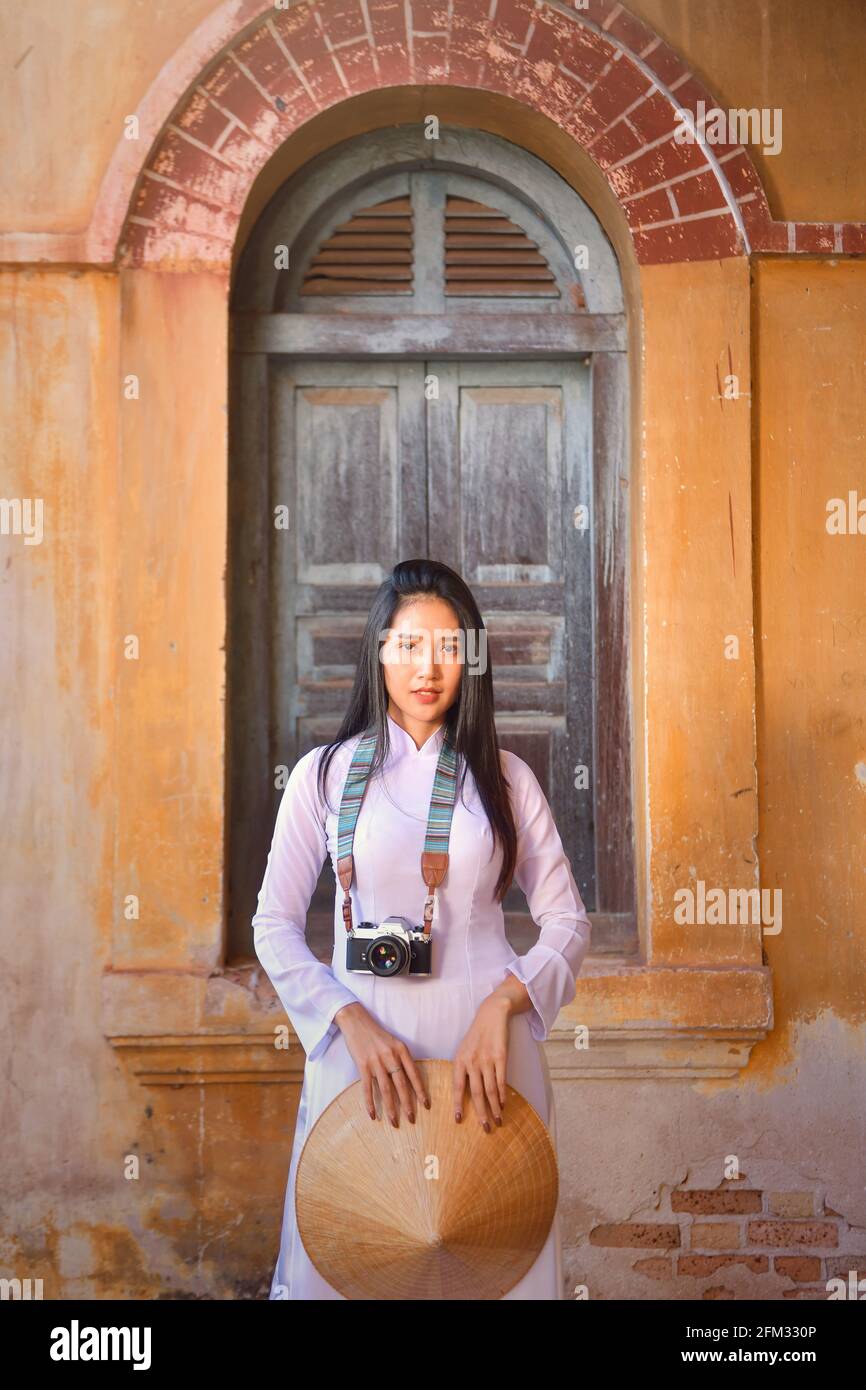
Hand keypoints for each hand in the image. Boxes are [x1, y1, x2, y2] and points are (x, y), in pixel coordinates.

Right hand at [334, 1002, 429, 1127]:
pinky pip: (368, 1088)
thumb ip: (401, 1058)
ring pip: (386, 1089)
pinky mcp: (362, 1065)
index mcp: (402, 1050)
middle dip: (407, 1104)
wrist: (356, 1021)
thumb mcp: (394, 1043)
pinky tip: (373, 1115)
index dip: (421, 1091)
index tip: (426, 1105)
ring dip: (391, 1108)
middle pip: (402, 1085)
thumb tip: (410, 1080)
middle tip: (412, 1119)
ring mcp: (376, 1061)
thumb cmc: (376, 1034)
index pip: (414, 1074)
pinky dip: (370, 1103)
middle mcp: (391, 1056)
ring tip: (395, 1122)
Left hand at [452, 995, 511, 1130]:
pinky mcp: (501, 1057)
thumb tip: (462, 1093)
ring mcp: (487, 1059)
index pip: (457, 1087)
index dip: (458, 1105)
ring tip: (498, 1121)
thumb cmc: (477, 1035)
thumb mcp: (463, 1050)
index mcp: (459, 1061)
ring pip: (490, 1090)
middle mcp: (471, 1062)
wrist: (491, 1015)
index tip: (458, 1121)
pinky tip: (504, 1104)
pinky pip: (502, 1081)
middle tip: (485, 1128)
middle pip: (475, 1093)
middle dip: (481, 1113)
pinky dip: (503, 1095)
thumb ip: (462, 1069)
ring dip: (494, 1107)